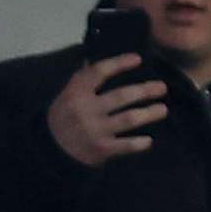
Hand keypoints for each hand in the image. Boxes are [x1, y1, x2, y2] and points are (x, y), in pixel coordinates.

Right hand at [46, 53, 168, 167]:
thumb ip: (85, 81)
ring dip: (149, 113)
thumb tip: (107, 61)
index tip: (138, 59)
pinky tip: (148, 141)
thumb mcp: (67, 96)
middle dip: (145, 90)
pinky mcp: (100, 150)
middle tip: (161, 88)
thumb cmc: (63, 119)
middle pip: (122, 96)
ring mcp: (94, 130)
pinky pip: (125, 146)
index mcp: (76, 93)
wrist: (48, 152)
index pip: (100, 72)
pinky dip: (138, 143)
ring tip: (162, 110)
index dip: (120, 63)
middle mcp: (86, 110)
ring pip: (129, 119)